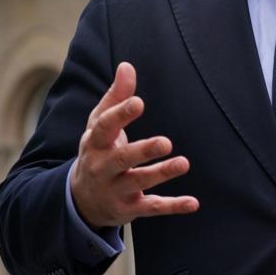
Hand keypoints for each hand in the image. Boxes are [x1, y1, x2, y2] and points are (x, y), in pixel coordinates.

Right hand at [70, 62, 198, 227]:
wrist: (81, 200)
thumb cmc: (98, 150)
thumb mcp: (99, 125)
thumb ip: (115, 97)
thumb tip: (127, 66)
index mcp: (95, 142)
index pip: (105, 127)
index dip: (120, 115)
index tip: (138, 102)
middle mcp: (103, 167)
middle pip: (122, 158)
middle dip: (143, 151)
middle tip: (165, 142)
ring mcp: (116, 190)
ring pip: (138, 182)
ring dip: (161, 174)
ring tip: (183, 163)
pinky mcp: (130, 208)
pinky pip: (152, 208)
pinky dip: (173, 206)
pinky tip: (193, 203)